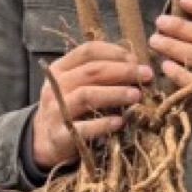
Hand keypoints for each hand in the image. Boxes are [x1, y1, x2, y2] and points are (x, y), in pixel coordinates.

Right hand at [31, 41, 153, 169]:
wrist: (45, 141)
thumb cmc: (70, 107)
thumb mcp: (76, 85)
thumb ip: (99, 74)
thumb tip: (137, 66)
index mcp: (60, 68)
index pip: (88, 51)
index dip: (114, 52)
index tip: (136, 59)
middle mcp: (55, 86)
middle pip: (91, 71)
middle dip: (123, 71)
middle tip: (146, 75)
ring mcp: (56, 110)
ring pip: (87, 95)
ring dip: (115, 93)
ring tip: (137, 95)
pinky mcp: (60, 135)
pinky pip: (83, 128)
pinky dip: (103, 124)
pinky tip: (120, 122)